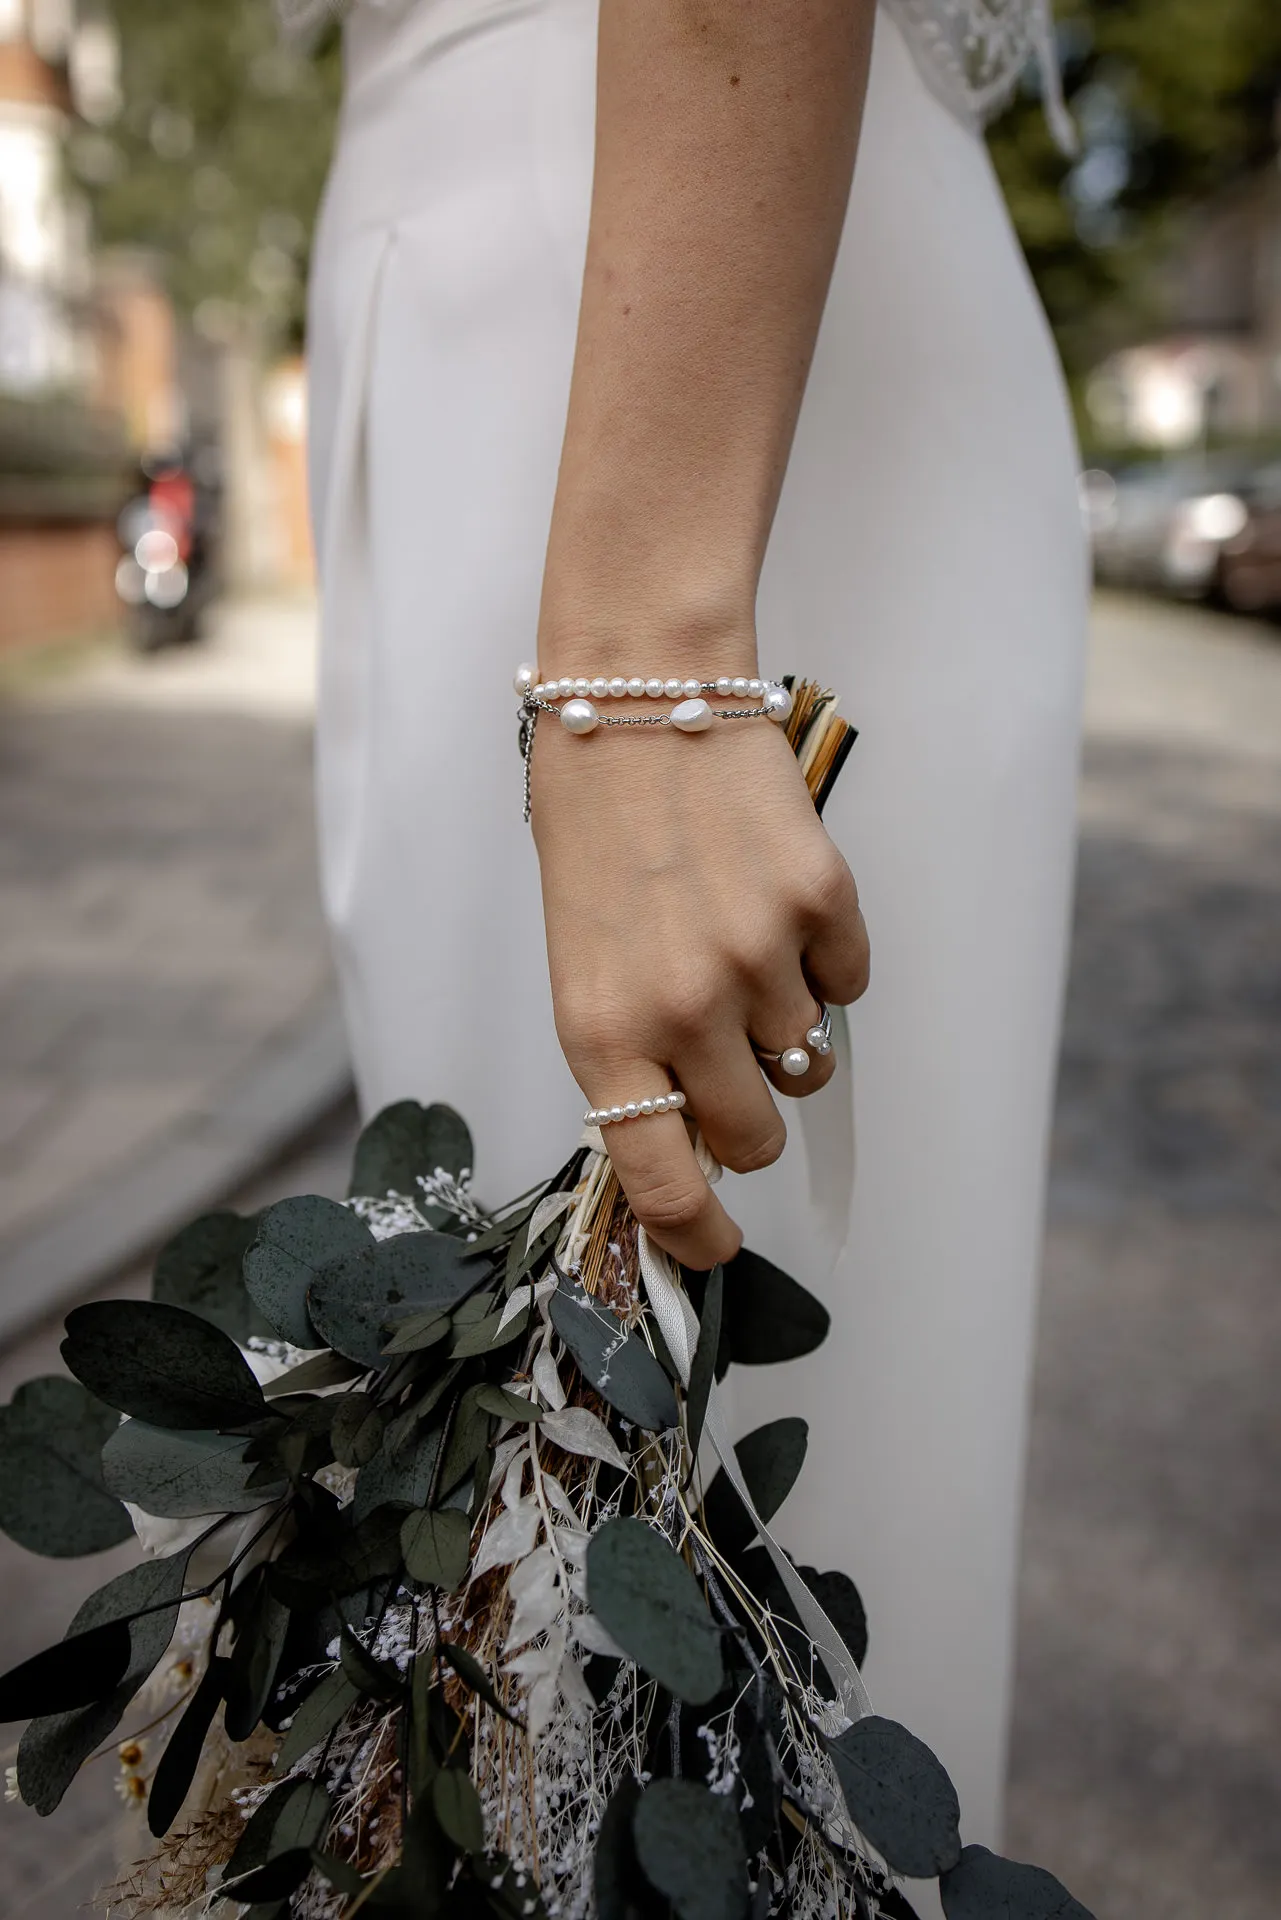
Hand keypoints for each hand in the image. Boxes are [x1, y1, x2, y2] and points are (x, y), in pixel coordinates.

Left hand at [532, 705, 869, 1268]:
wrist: (637, 694)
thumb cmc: (595, 834)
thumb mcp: (582, 959)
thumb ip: (635, 1052)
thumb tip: (698, 1132)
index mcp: (600, 1029)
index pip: (660, 1179)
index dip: (698, 1234)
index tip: (720, 1248)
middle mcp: (681, 1007)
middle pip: (756, 1136)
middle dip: (749, 1117)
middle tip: (730, 1055)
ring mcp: (759, 956)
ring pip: (806, 1058)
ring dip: (782, 1024)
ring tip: (738, 940)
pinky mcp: (822, 902)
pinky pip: (848, 982)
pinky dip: (822, 960)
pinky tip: (774, 898)